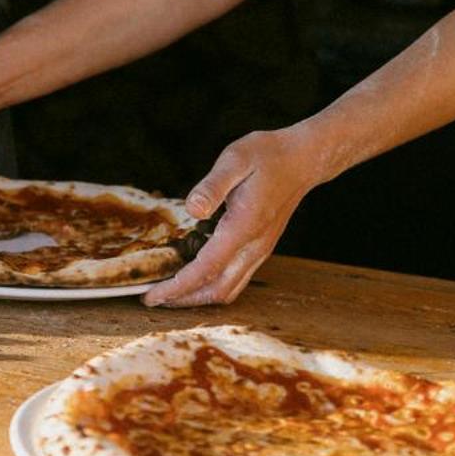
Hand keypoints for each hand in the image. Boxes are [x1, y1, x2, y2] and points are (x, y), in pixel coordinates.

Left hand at [145, 127, 323, 306]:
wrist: (303, 159)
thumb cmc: (267, 156)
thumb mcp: (235, 160)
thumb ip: (212, 186)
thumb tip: (192, 209)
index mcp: (243, 227)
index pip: (205, 269)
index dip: (176, 287)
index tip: (150, 296)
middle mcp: (254, 246)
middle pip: (216, 290)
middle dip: (183, 299)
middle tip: (152, 298)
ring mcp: (260, 250)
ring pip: (228, 289)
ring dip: (198, 297)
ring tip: (169, 292)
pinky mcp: (260, 248)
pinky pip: (235, 279)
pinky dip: (211, 285)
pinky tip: (193, 275)